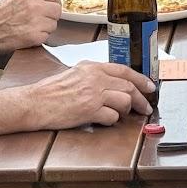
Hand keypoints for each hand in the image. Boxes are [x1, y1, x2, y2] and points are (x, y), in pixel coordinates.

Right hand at [0, 0, 61, 52]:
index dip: (52, 3)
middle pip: (57, 9)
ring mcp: (36, 21)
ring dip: (46, 28)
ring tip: (31, 29)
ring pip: (53, 24)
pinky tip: (28, 36)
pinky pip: (46, 36)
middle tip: (41, 20)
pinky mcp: (35, 36)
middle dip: (51, 16)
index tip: (48, 8)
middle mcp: (34, 5)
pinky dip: (39, 38)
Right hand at [27, 60, 154, 127]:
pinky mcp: (90, 110)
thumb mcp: (75, 73)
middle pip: (129, 87)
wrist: (35, 102)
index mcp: (91, 67)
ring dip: (126, 111)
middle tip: (146, 107)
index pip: (124, 70)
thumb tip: (113, 84)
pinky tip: (103, 120)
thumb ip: (93, 75)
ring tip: (120, 115)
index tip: (150, 86)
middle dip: (141, 99)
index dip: (141, 79)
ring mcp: (93, 94)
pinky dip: (111, 120)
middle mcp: (95, 78)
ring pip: (125, 101)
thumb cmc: (51, 91)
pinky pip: (112, 116)